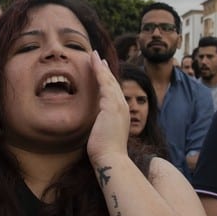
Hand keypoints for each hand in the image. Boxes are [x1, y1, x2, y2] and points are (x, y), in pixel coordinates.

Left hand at [86, 51, 129, 168]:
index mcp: (120, 113)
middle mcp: (122, 107)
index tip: (101, 71)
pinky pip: (105, 84)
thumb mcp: (103, 133)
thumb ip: (101, 125)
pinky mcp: (112, 106)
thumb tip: (95, 124)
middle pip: (113, 83)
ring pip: (109, 80)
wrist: (111, 159)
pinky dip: (100, 72)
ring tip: (94, 56)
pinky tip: (94, 64)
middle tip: (97, 58)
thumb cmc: (105, 151)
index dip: (107, 80)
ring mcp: (118, 105)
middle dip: (105, 70)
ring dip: (101, 67)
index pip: (113, 92)